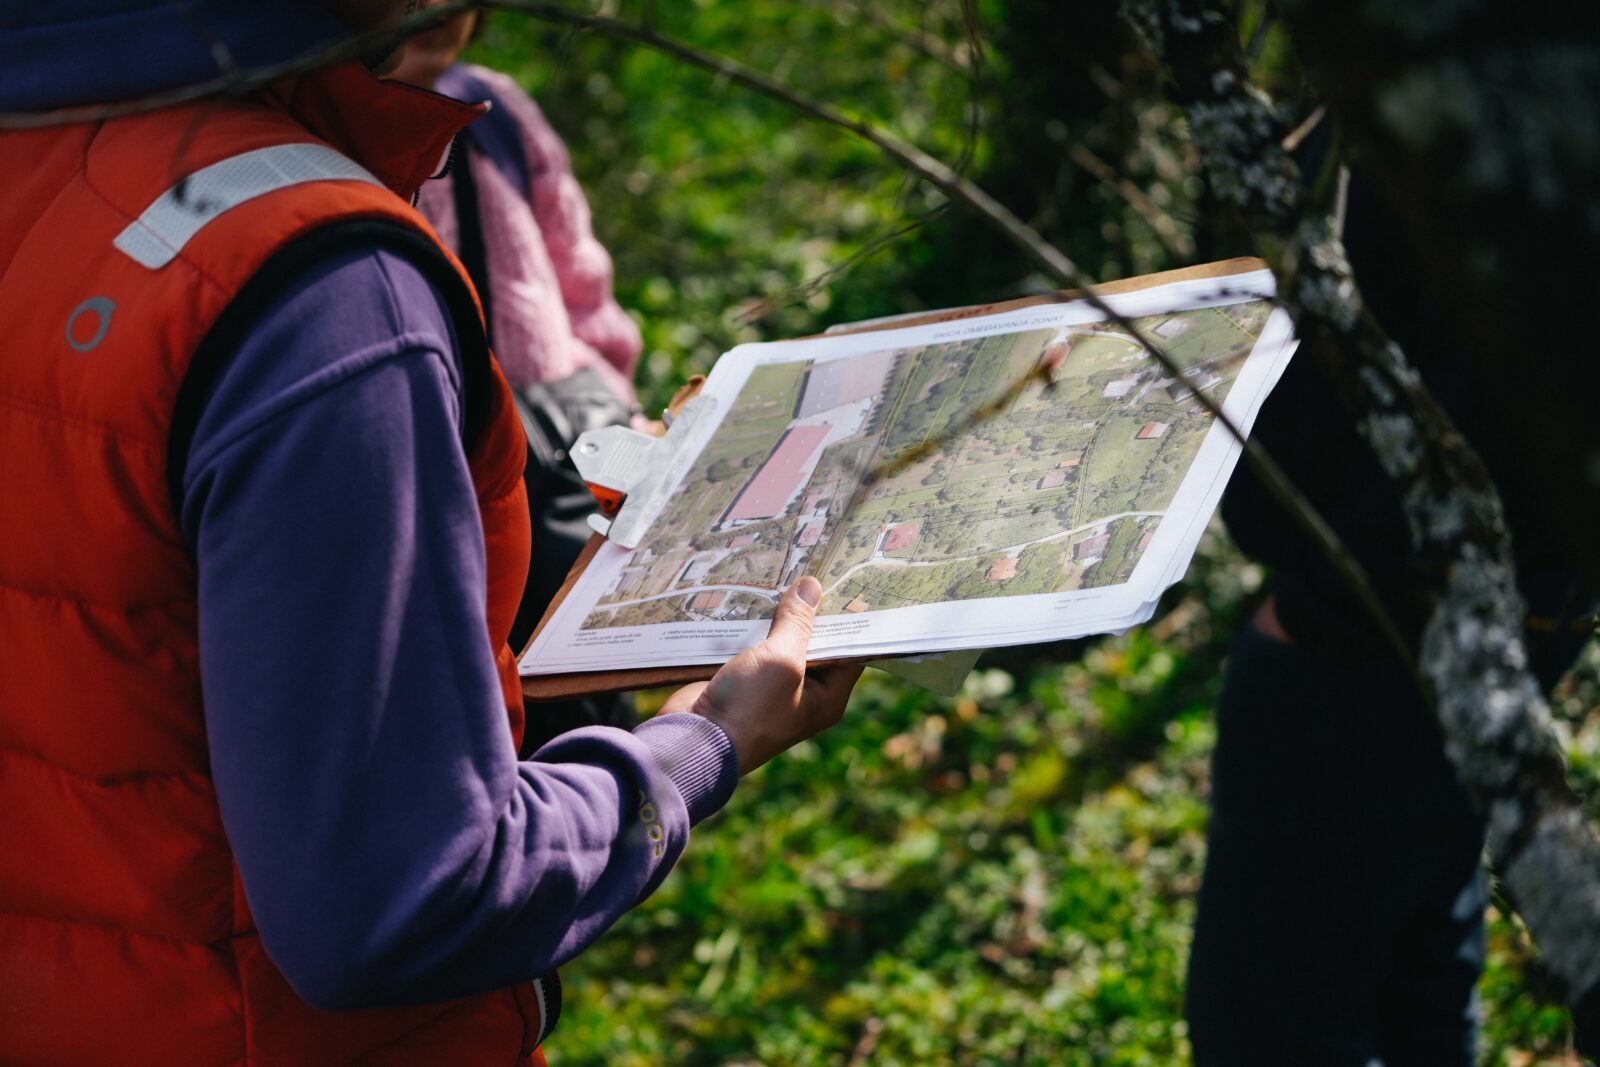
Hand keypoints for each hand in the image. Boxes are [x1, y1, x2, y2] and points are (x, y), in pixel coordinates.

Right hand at [660, 577, 861, 774]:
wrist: (694, 739)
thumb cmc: (749, 709)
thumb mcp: (781, 661)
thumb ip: (797, 623)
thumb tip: (811, 586)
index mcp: (826, 698)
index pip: (850, 652)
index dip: (849, 620)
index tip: (847, 583)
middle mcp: (804, 694)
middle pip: (815, 643)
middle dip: (811, 611)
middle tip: (812, 569)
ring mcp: (770, 687)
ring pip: (781, 642)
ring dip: (778, 615)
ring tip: (783, 572)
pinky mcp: (743, 680)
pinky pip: (754, 646)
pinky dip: (752, 625)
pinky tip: (752, 594)